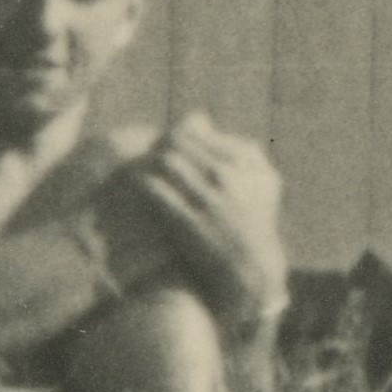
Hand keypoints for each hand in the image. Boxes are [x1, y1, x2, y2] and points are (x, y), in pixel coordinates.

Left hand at [124, 112, 286, 333]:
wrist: (253, 275)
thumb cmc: (252, 224)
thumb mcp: (259, 182)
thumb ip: (231, 146)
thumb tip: (197, 117)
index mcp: (246, 161)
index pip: (191, 132)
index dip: (167, 139)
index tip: (157, 153)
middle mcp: (231, 176)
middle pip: (174, 143)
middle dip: (152, 149)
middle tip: (140, 162)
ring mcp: (212, 200)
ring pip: (165, 161)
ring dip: (145, 164)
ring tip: (133, 174)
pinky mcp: (192, 224)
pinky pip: (157, 190)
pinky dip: (141, 185)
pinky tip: (133, 190)